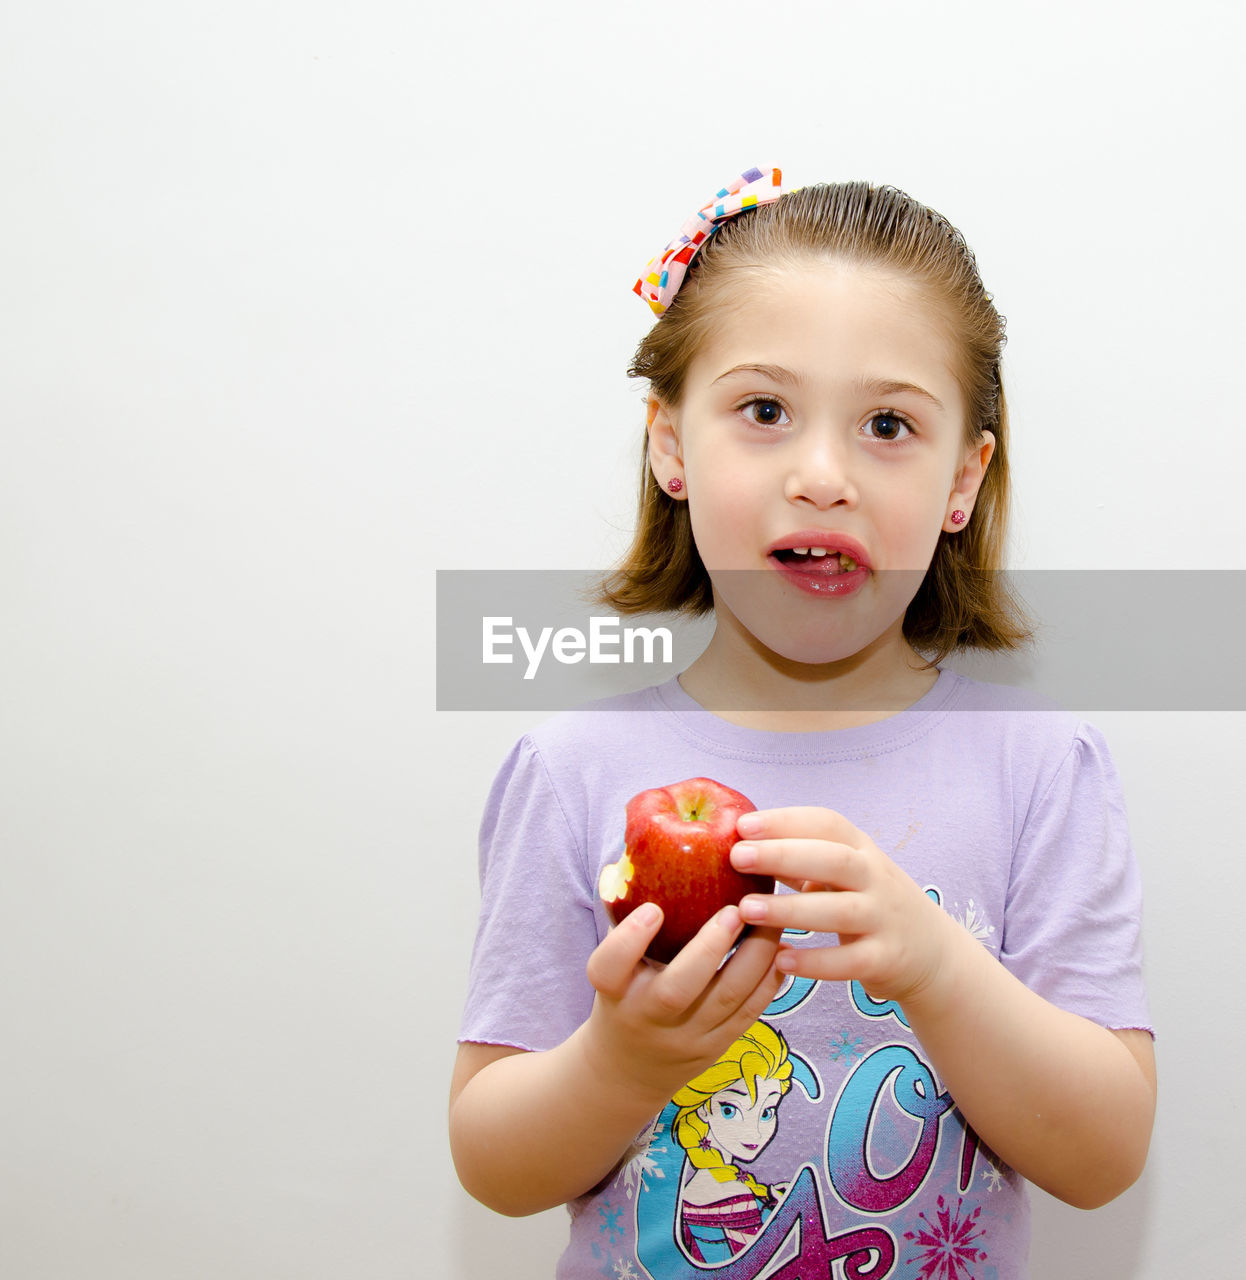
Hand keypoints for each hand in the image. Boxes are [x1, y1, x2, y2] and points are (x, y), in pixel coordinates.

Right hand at [582, 901, 783, 1108]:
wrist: (628, 1071)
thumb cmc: (622, 997)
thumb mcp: (613, 969)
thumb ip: (627, 925)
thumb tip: (640, 856)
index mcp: (614, 992)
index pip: (610, 967)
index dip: (629, 939)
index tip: (653, 908)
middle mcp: (647, 1018)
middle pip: (678, 990)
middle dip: (710, 948)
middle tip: (735, 910)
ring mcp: (685, 1038)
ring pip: (726, 1001)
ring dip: (755, 957)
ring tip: (770, 919)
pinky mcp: (717, 1047)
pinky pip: (749, 1014)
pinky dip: (768, 980)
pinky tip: (780, 950)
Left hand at [730, 806, 960, 1007]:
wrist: (933, 952)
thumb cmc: (869, 903)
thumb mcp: (848, 873)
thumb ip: (805, 861)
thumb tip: (742, 844)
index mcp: (862, 850)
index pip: (827, 824)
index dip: (785, 821)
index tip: (742, 825)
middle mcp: (877, 878)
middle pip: (833, 860)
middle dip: (783, 855)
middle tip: (736, 857)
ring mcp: (885, 919)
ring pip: (838, 910)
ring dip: (790, 909)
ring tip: (746, 909)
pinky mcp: (886, 959)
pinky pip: (849, 961)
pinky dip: (815, 962)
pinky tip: (781, 961)